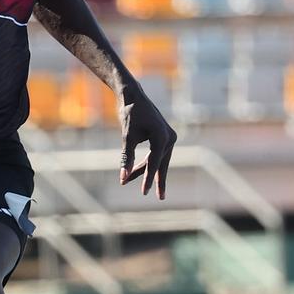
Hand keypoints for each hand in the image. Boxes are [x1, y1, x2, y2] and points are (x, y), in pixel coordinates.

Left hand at [117, 81, 176, 199]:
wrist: (132, 96)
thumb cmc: (129, 114)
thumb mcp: (127, 137)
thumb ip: (127, 157)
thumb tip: (123, 176)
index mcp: (162, 137)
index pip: (155, 163)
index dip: (148, 179)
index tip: (144, 193)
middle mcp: (169, 137)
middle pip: (160, 163)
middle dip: (153, 179)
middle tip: (158, 198)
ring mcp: (169, 137)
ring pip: (158, 159)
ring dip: (145, 170)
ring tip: (129, 181)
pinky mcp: (165, 136)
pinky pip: (157, 153)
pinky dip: (148, 161)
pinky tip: (138, 171)